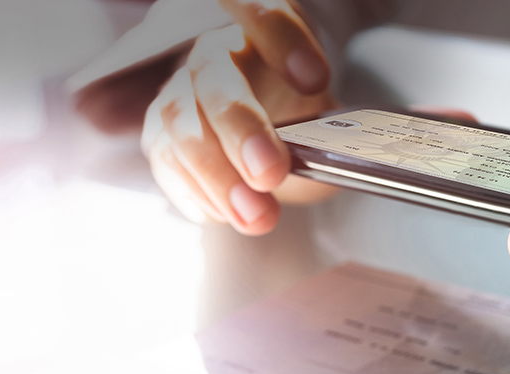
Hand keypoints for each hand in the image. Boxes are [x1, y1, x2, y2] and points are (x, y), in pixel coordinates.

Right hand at [142, 0, 338, 234]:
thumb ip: (336, 136)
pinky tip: (224, 216)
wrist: (274, 142)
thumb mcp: (329, 122)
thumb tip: (347, 164)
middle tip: (270, 174)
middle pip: (214, 76)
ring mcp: (183, 90)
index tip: (314, 78)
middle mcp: (217, 53)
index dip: (283, 41)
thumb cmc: (305, 123)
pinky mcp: (161, 131)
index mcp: (264, 33)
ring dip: (215, 175)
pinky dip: (193, 191)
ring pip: (179, 120)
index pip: (264, 12)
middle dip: (241, 127)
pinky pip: (164, 157)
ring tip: (255, 217)